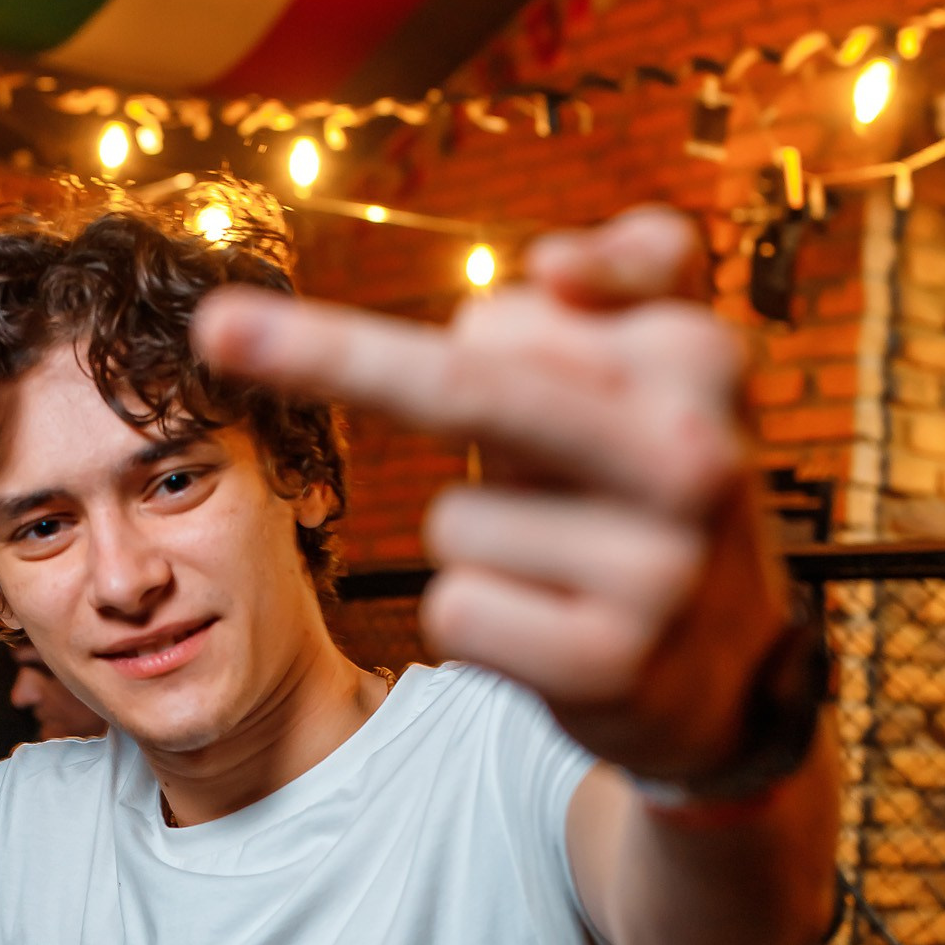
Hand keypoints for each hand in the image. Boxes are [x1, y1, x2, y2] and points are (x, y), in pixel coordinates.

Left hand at [194, 207, 788, 783]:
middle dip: (329, 352)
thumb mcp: (677, 372)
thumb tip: (557, 263)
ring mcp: (657, 570)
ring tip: (563, 566)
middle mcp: (694, 456)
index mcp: (699, 363)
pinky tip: (554, 635)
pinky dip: (479, 624)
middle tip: (217, 327)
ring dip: (480, 547)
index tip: (259, 315)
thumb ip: (641, 270)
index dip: (398, 334)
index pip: (511, 319)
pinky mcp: (611, 666)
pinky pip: (456, 611)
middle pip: (465, 389)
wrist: (727, 681)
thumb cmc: (653, 496)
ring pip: (452, 524)